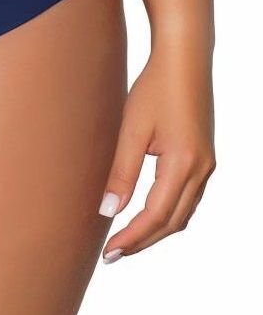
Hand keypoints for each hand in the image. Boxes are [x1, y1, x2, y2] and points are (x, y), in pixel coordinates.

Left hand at [98, 44, 214, 262]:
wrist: (184, 59)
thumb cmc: (155, 89)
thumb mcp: (130, 131)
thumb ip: (120, 173)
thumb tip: (107, 211)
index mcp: (184, 164)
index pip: (155, 216)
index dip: (131, 238)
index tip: (108, 253)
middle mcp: (202, 169)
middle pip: (173, 222)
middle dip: (142, 241)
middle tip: (112, 255)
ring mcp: (206, 165)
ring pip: (182, 213)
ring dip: (155, 231)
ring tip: (125, 241)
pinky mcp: (203, 158)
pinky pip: (187, 198)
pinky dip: (167, 214)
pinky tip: (145, 216)